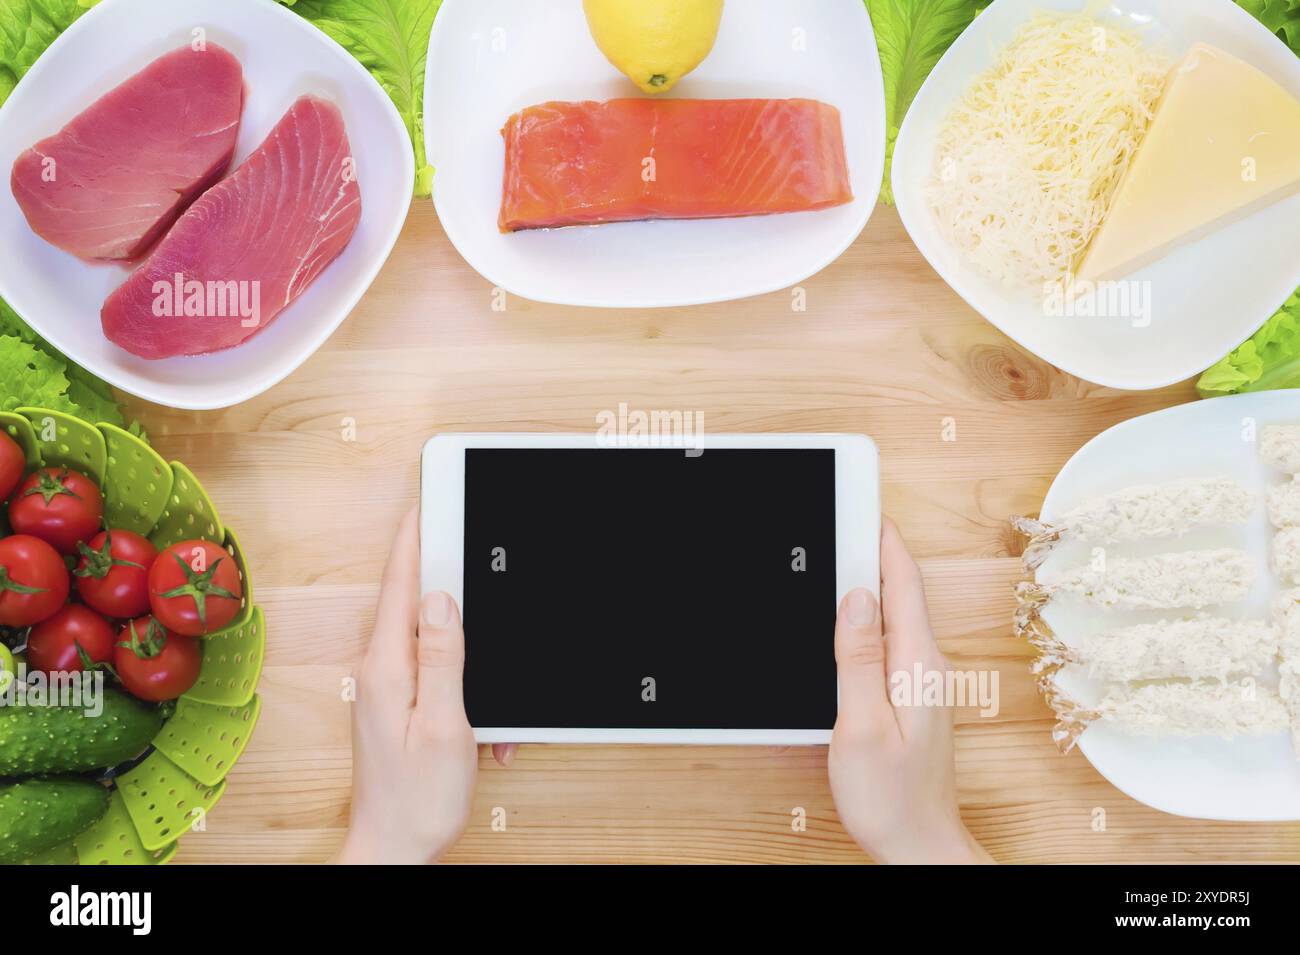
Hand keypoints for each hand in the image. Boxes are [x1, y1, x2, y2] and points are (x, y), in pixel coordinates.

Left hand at [334, 509, 476, 863]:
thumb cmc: (417, 799)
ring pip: (434, 640)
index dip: (415, 537)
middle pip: (416, 602)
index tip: (427, 500)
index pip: (401, 584)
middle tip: (468, 543)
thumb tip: (444, 598)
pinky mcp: (400, 703)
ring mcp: (389, 686)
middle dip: (449, 580)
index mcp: (388, 667)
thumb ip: (444, 656)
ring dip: (468, 653)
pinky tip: (484, 731)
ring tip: (484, 699)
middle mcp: (382, 670)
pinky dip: (467, 688)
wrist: (393, 848)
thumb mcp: (445, 723)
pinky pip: (437, 672)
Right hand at [828, 518, 991, 863]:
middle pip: (898, 592)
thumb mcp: (862, 725)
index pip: (902, 583)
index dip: (881, 539)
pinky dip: (866, 618)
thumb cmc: (891, 798)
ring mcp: (918, 681)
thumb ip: (858, 658)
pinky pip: (887, 641)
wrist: (918, 846)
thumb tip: (857, 597)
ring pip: (892, 615)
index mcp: (916, 664)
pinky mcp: (908, 696)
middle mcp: (924, 665)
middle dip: (871, 551)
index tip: (862, 502)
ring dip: (868, 582)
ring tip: (838, 552)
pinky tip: (845, 618)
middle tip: (840, 515)